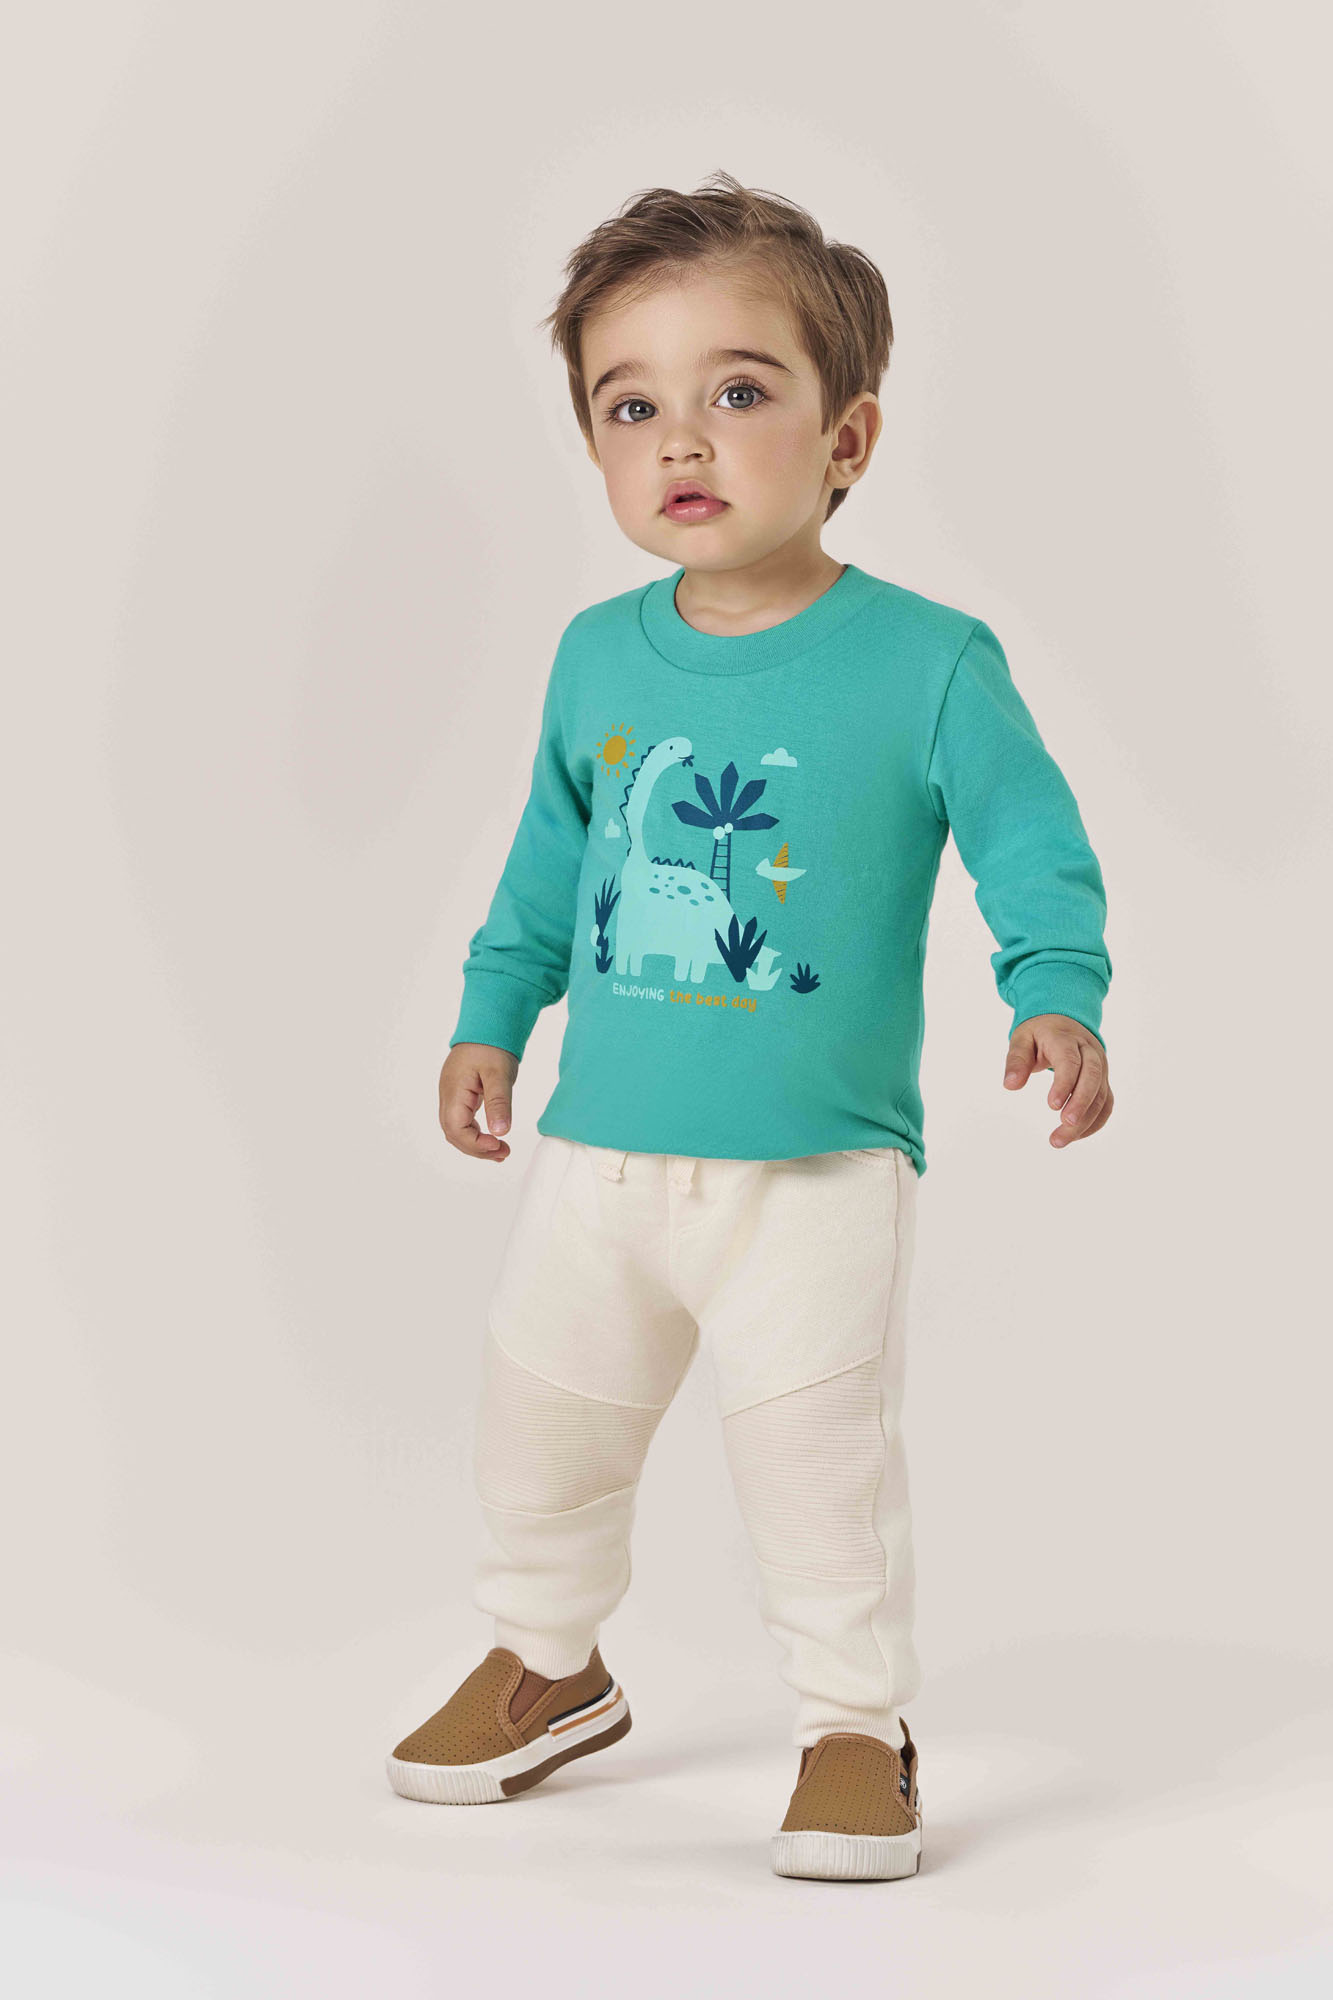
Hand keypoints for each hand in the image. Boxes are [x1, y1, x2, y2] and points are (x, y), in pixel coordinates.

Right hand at [440, 1042, 519, 1162]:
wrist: (487, 1025)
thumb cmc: (491, 1045)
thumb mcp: (499, 1074)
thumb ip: (499, 1103)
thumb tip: (500, 1132)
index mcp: (454, 1090)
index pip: (455, 1128)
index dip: (475, 1143)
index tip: (498, 1145)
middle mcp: (448, 1096)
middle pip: (454, 1133)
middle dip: (477, 1149)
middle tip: (504, 1153)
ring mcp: (452, 1096)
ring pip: (456, 1130)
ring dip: (476, 1144)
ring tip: (501, 1151)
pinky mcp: (460, 1096)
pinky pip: (462, 1121)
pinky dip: (475, 1134)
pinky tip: (492, 1138)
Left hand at [1003, 1014, 1112, 1149]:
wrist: (1064, 1019)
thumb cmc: (1040, 1032)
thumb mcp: (1021, 1039)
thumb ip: (1016, 1060)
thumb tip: (1010, 1085)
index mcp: (1065, 1039)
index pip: (1070, 1061)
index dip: (1064, 1083)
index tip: (1051, 1106)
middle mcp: (1089, 1051)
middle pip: (1092, 1077)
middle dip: (1081, 1103)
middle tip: (1065, 1125)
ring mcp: (1100, 1066)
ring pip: (1101, 1094)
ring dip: (1085, 1120)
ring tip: (1059, 1140)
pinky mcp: (1103, 1080)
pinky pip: (1106, 1103)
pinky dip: (1094, 1122)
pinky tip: (1075, 1135)